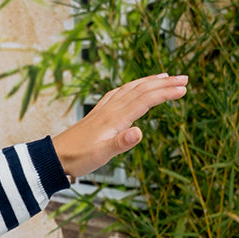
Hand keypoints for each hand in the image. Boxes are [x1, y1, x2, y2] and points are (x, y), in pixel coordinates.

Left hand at [52, 73, 187, 179]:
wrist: (54, 158)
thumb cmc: (77, 159)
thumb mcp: (101, 155)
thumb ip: (120, 144)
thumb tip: (139, 132)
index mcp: (115, 118)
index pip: (146, 100)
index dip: (166, 93)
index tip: (184, 89)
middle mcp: (110, 109)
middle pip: (141, 90)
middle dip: (163, 83)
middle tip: (184, 79)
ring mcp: (103, 110)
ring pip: (129, 89)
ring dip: (148, 81)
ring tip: (164, 76)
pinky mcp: (96, 114)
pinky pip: (117, 93)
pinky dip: (130, 86)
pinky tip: (131, 87)